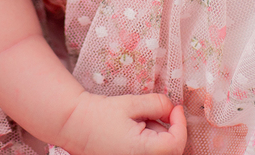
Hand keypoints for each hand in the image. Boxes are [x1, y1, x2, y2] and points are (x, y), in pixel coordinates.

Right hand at [56, 92, 185, 154]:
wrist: (74, 125)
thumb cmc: (99, 114)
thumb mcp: (131, 104)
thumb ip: (157, 104)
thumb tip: (172, 108)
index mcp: (142, 151)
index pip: (176, 142)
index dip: (181, 124)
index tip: (176, 108)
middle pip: (170, 150)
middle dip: (169, 128)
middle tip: (156, 111)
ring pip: (160, 152)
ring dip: (158, 135)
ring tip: (138, 120)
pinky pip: (148, 153)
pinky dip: (149, 141)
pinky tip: (135, 129)